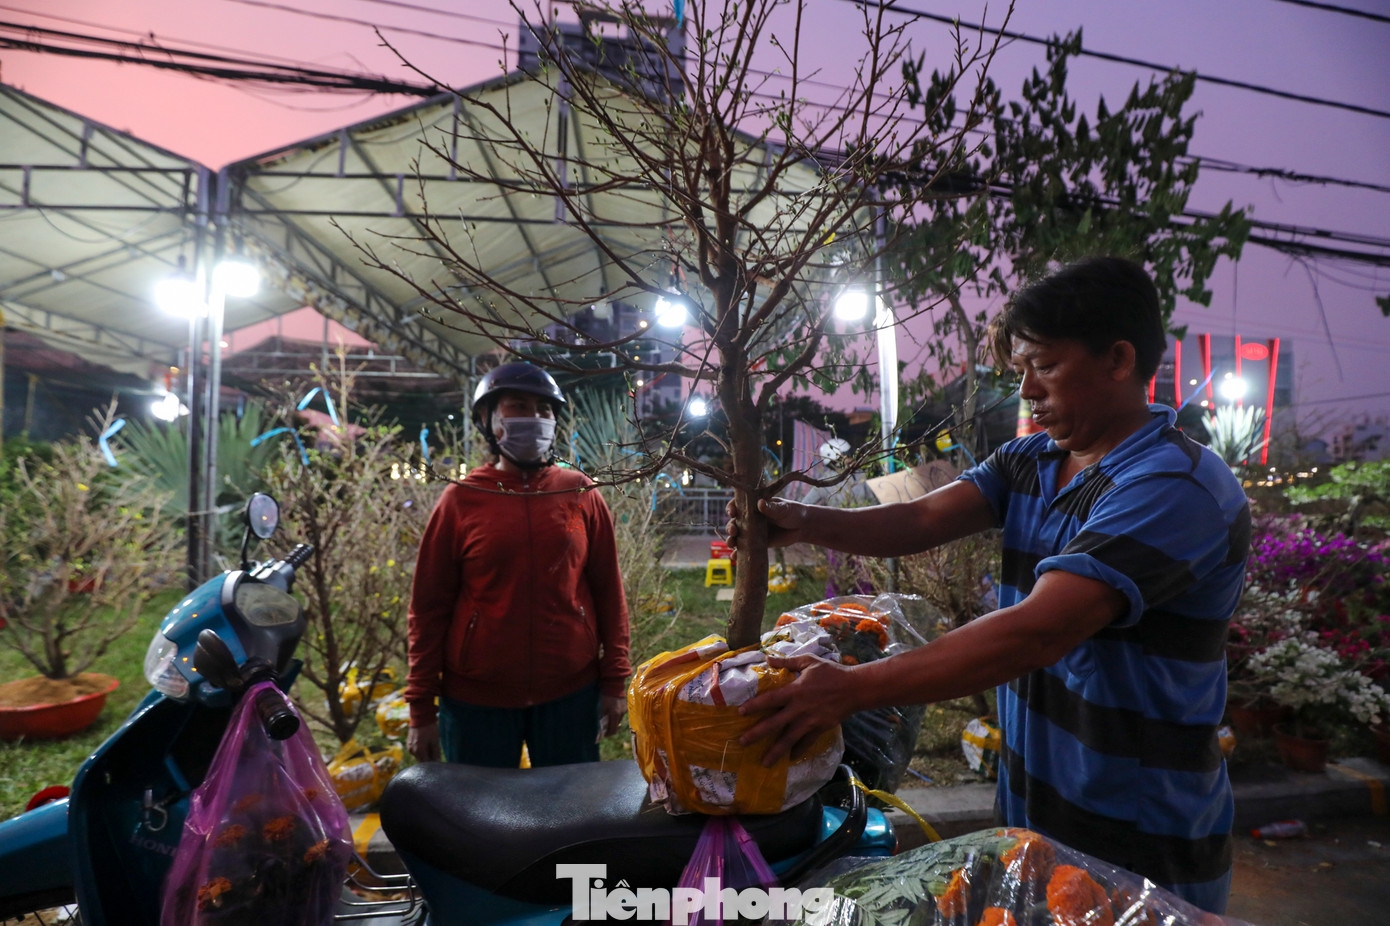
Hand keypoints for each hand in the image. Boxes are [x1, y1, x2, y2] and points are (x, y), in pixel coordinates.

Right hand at [406, 721, 441, 761]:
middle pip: (421, 760)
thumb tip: (438, 761)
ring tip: (430, 747)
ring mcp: (409, 747)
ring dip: (424, 754)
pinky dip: (420, 750)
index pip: (426, 763)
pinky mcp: (408, 743)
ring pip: (418, 755)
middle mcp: (412, 751)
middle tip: (435, 754)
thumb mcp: (435, 741)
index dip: (432, 763)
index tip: (437, 761)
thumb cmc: (429, 729)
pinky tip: (425, 744)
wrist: (420, 717)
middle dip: (428, 758)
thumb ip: (436, 753)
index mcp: (419, 751)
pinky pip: (415, 750)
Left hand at [598, 694, 626, 740]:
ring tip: (606, 719)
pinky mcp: (625, 706)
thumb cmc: (605, 696)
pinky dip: (615, 716)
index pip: (613, 730)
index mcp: (615, 714)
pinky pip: (620, 715)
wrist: (614, 684)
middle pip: (616, 726)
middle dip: (609, 728)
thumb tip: (599, 727)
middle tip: (602, 727)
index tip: (602, 734)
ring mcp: (624, 710)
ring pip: (618, 720)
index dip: (607, 734)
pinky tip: (610, 712)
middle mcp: (621, 713)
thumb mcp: (601, 708)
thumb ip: (601, 718)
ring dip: (612, 722)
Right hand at [724, 497, 809, 555]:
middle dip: (730, 527)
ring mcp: (753, 531)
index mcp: (754, 505)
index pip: (738, 505)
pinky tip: (735, 557)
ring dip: (732, 540)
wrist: (802, 527)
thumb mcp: (783, 508)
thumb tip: (760, 503)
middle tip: (733, 531)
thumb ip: (772, 508)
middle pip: (734, 522)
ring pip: (737, 536)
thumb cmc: (793, 512)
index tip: (732, 513)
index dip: (731, 508)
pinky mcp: (758, 543)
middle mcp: (750, 518)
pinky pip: (745, 548)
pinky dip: (738, 553)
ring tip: (732, 544)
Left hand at [737, 654, 856, 765]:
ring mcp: (809, 721)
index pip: (770, 699)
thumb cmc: (831, 672)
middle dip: (757, 734)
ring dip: (775, 751)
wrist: (854, 688)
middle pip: (774, 723)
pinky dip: (798, 751)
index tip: (740, 713)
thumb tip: (768, 658)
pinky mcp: (820, 728)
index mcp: (794, 691)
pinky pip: (806, 743)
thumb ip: (788, 661)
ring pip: (789, 739)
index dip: (754, 706)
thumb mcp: (809, 662)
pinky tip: (790, 758)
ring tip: (764, 763)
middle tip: (742, 742)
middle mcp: (799, 708)